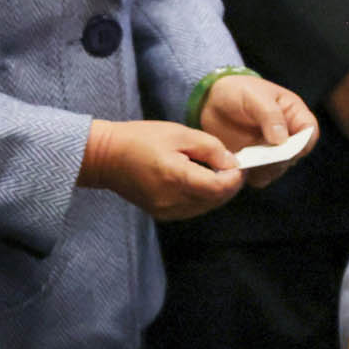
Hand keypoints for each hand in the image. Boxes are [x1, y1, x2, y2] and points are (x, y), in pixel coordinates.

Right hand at [77, 119, 243, 220]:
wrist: (107, 157)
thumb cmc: (141, 139)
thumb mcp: (179, 134)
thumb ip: (210, 148)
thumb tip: (231, 162)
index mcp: (177, 178)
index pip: (219, 188)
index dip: (235, 178)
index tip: (241, 164)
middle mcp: (173, 201)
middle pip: (215, 200)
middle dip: (229, 185)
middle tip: (233, 166)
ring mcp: (167, 211)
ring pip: (205, 207)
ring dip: (217, 192)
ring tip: (219, 171)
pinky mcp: (162, 214)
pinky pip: (192, 208)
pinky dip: (202, 197)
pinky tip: (201, 180)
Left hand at [196, 75, 317, 188]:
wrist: (212, 101)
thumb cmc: (237, 91)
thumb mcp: (254, 96)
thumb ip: (270, 115)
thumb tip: (282, 140)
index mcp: (293, 114)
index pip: (310, 132)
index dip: (302, 143)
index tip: (284, 146)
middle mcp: (287, 135)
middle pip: (295, 155)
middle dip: (279, 158)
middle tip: (260, 153)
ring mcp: (272, 151)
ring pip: (279, 169)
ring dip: (264, 168)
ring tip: (246, 158)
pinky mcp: (256, 163)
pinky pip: (261, 177)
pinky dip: (251, 174)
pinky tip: (239, 164)